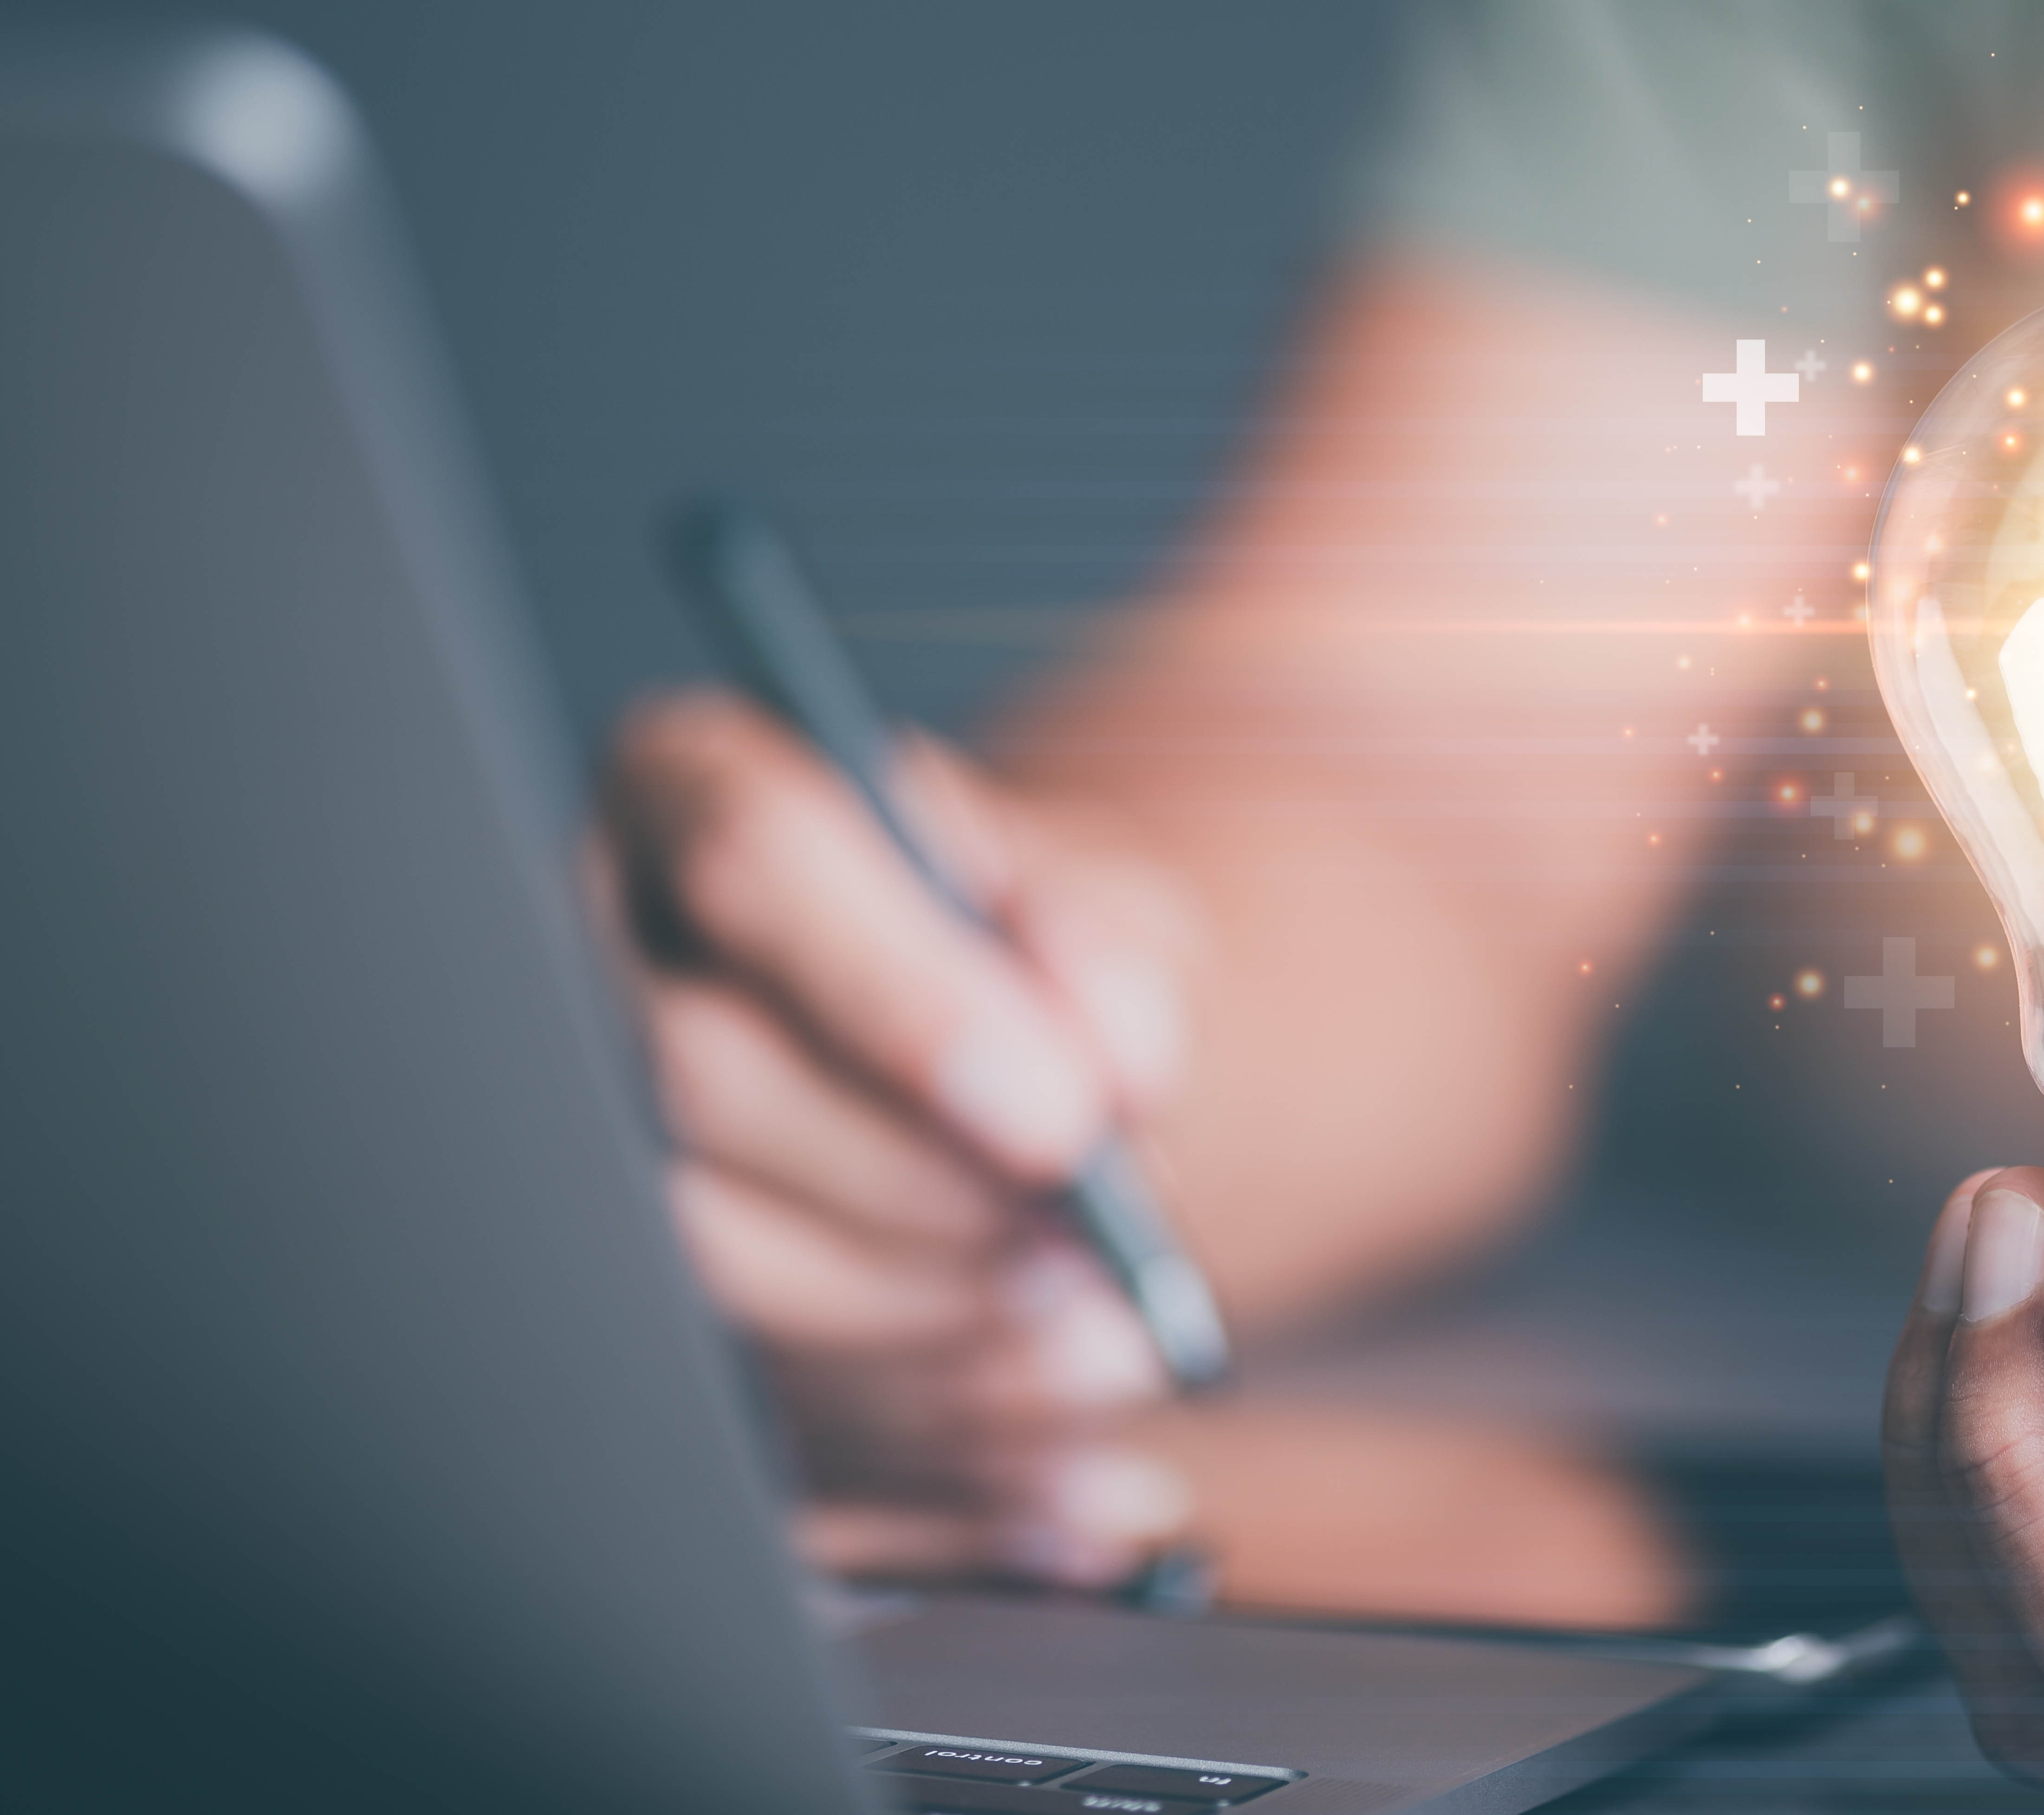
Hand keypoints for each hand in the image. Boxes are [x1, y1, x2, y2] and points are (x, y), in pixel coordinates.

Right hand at [593, 690, 1202, 1587]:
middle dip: (921, 1190)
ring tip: (1114, 1351)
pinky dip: (926, 1469)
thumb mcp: (1115, 920)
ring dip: (928, 1335)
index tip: (1060, 1117)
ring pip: (704, 1260)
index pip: (753, 858)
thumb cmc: (1050, 971)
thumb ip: (1117, 958)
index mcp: (698, 791)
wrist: (1029, 1088)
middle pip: (700, 1078)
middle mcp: (598, 949)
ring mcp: (581, 1138)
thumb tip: (1111, 1064)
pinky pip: (742, 1417)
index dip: (906, 999)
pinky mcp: (626, 1308)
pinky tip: (1072, 1478)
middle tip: (1099, 1258)